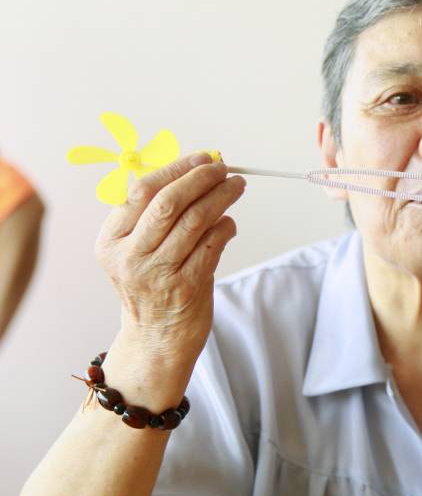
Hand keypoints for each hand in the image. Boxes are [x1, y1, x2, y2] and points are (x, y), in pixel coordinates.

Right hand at [95, 152, 243, 367]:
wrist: (157, 338)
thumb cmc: (152, 284)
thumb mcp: (135, 250)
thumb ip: (153, 215)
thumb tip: (193, 169)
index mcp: (111, 240)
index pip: (141, 191)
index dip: (175, 169)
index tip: (202, 158)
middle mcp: (129, 256)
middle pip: (169, 203)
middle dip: (201, 179)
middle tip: (224, 169)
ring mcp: (157, 273)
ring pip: (195, 221)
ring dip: (221, 198)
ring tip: (236, 187)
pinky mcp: (186, 288)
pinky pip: (212, 245)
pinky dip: (225, 227)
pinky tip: (229, 222)